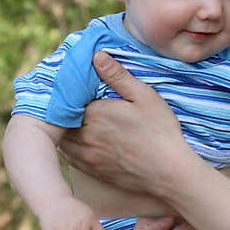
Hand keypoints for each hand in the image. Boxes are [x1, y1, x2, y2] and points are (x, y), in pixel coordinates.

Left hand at [57, 51, 188, 194]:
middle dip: (61, 110)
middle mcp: (86, 135)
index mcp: (95, 113)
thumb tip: (96, 56)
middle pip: (61, 119)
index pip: (68, 98)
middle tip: (63, 101)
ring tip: (64, 120)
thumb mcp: (144, 96)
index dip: (67, 91)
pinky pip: (69, 157)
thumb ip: (118, 76)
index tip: (69, 84)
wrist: (169, 173)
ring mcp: (87, 156)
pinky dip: (66, 147)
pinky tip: (72, 140)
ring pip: (62, 139)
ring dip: (61, 129)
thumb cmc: (160, 132)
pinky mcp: (92, 172)